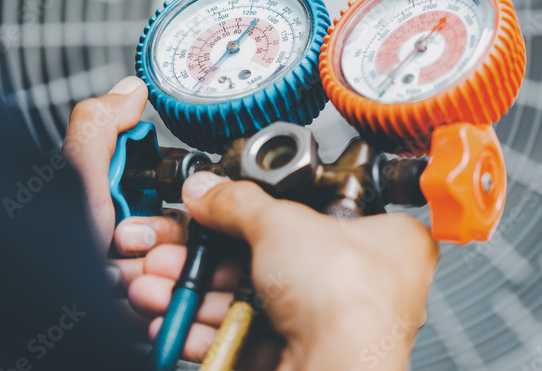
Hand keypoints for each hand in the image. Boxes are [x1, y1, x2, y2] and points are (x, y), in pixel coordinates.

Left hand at [62, 77, 186, 277]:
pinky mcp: (143, 295)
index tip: (147, 196)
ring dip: (153, 261)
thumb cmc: (48, 246)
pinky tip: (121, 287)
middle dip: (158, 232)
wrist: (43, 299)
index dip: (167, 189)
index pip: (171, 183)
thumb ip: (100, 127)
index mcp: (112, 193)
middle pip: (184, 222)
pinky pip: (173, 286)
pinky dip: (151, 288)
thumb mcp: (75, 177)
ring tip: (118, 267)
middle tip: (124, 236)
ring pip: (182, 257)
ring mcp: (135, 265)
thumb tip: (133, 89)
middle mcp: (126, 228)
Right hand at [128, 172, 439, 368]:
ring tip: (154, 282)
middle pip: (272, 260)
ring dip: (194, 291)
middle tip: (170, 248)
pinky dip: (205, 328)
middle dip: (206, 256)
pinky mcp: (300, 360)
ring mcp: (332, 327)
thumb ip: (239, 203)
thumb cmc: (349, 299)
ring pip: (251, 301)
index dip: (264, 209)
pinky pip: (246, 338)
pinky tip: (171, 317)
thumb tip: (212, 189)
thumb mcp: (284, 223)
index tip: (220, 207)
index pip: (319, 213)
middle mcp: (365, 285)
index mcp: (387, 240)